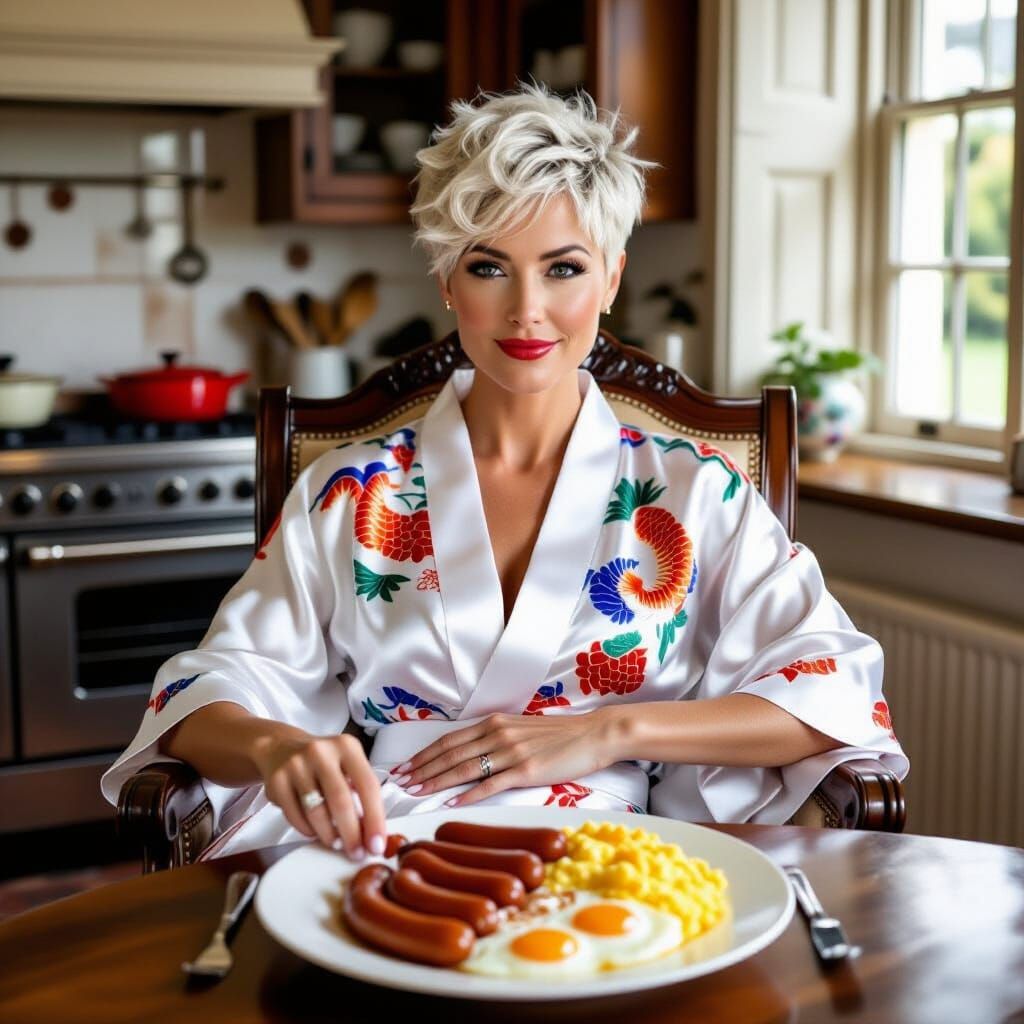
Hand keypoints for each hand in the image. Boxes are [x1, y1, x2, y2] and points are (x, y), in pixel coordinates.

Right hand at [251, 728, 385, 858]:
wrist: (281, 748)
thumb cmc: (323, 762)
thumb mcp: (346, 764)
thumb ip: (360, 791)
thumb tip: (372, 834)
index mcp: (347, 746)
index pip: (368, 785)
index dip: (375, 819)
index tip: (377, 845)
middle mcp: (321, 752)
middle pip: (341, 801)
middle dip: (351, 834)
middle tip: (357, 854)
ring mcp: (296, 765)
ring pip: (316, 812)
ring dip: (329, 835)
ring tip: (336, 844)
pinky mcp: (276, 781)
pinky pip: (295, 817)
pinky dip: (308, 830)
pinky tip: (315, 831)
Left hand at [391, 710, 620, 806]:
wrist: (593, 734)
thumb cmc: (559, 735)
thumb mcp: (521, 729)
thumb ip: (496, 738)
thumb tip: (472, 753)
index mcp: (494, 722)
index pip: (449, 740)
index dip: (424, 754)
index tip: (405, 767)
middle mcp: (498, 734)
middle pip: (450, 753)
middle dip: (421, 769)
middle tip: (399, 783)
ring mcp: (511, 752)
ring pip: (464, 768)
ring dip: (436, 781)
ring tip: (416, 792)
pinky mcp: (526, 770)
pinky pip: (490, 784)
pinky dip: (468, 794)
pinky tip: (452, 801)